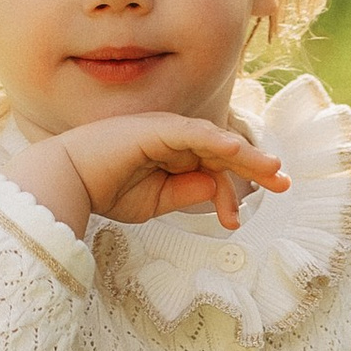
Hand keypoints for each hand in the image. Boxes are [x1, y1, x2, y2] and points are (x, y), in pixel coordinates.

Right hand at [12, 114, 288, 237]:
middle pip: (225, 151)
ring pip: (216, 141)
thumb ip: (187, 193)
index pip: (215, 169)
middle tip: (283, 182)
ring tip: (272, 170)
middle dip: (255, 166)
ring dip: (246, 155)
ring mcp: (167, 130)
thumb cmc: (105, 190)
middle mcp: (174, 138)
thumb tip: (219, 187)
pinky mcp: (157, 128)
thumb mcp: (156, 201)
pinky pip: (194, 133)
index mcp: (174, 155)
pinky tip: (236, 151)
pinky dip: (216, 141)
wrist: (67, 181)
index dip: (229, 194)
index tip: (232, 222)